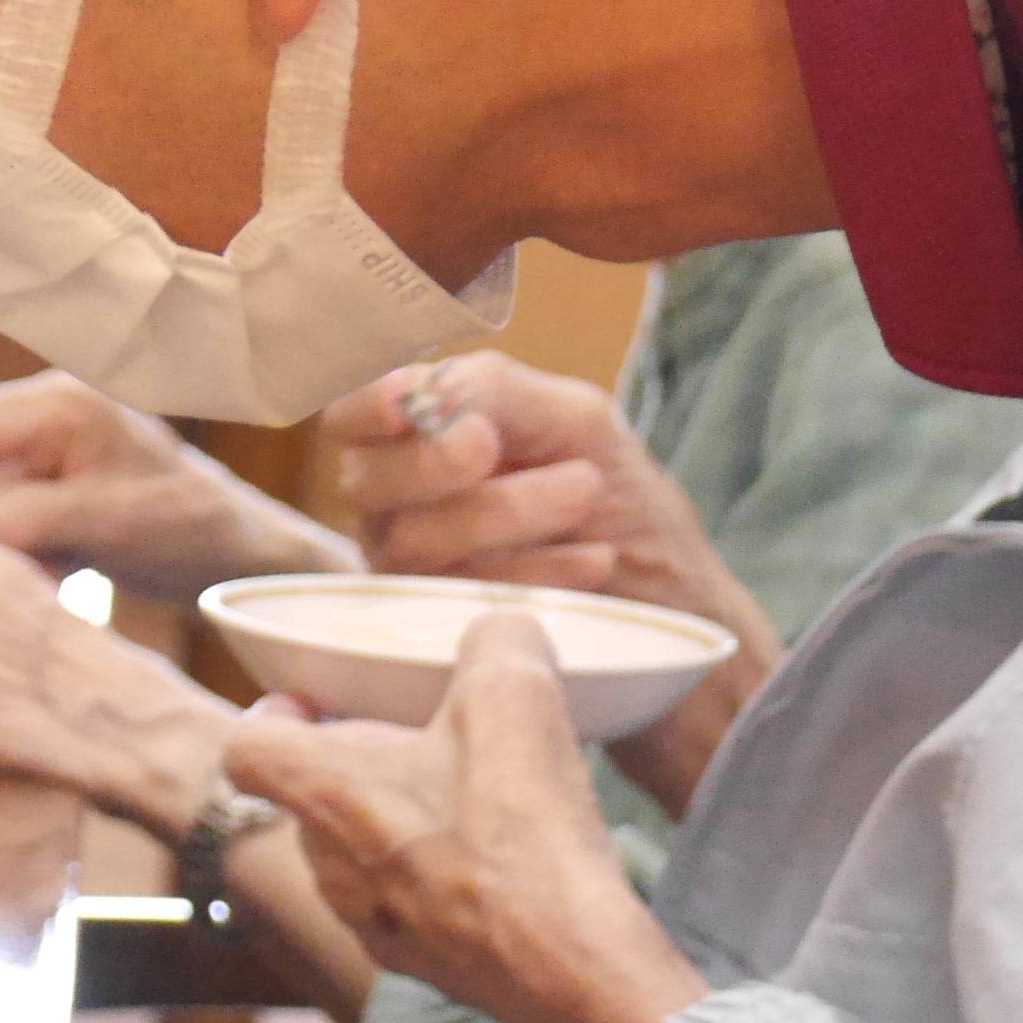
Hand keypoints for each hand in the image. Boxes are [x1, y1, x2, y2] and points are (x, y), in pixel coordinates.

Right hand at [0, 370, 352, 598]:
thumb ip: (24, 517)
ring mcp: (55, 459)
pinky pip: (11, 523)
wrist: (242, 560)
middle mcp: (50, 420)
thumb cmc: (187, 526)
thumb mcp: (105, 520)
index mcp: (62, 403)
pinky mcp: (60, 496)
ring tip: (33, 580)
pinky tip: (53, 581)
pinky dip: (19, 555)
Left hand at [217, 613, 705, 1022]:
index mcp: (322, 789)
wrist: (567, 968)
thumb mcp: (514, 696)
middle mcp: (325, 862)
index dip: (273, 712)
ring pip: (357, 854)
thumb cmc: (519, 833)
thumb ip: (498, 639)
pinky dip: (437, 878)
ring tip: (469, 799)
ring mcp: (367, 922)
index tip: (316, 699)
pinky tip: (499, 864)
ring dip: (398, 822)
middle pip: (310, 796)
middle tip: (419, 739)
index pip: (245, 744)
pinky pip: (406, 906)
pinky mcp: (416, 964)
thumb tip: (501, 627)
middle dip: (356, 762)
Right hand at [323, 360, 771, 809]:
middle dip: (437, 461)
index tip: (406, 403)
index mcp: (419, 436)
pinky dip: (529, 570)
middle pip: (369, 479)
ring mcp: (411, 573)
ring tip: (584, 492)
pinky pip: (455, 599)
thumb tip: (427, 399)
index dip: (365, 408)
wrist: (672, 602)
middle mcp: (396, 504)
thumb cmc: (619, 498)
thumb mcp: (575, 419)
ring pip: (411, 541)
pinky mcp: (444, 631)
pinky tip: (591, 561)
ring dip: (504, 510)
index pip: (351, 415)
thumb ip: (498, 391)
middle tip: (496, 447)